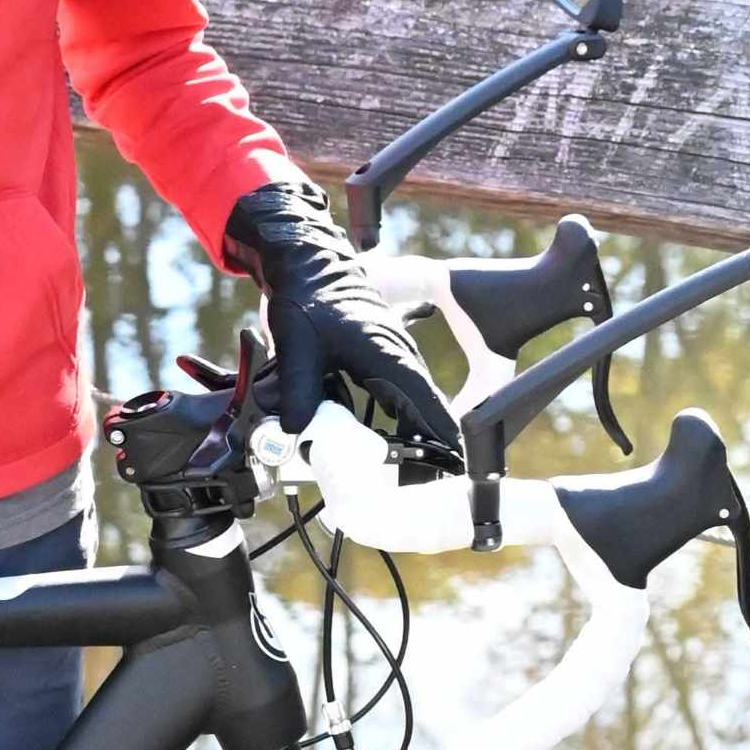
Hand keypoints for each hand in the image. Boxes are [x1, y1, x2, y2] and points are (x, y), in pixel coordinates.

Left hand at [222, 180, 462, 463]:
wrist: (307, 263)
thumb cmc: (309, 299)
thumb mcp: (298, 349)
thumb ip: (297, 394)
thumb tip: (294, 434)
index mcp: (392, 360)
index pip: (431, 411)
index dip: (445, 444)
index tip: (456, 472)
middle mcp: (401, 361)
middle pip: (424, 416)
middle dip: (426, 451)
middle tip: (424, 486)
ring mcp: (394, 358)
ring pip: (409, 407)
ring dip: (409, 437)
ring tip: (407, 474)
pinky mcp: (380, 358)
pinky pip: (394, 396)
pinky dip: (392, 419)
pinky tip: (381, 441)